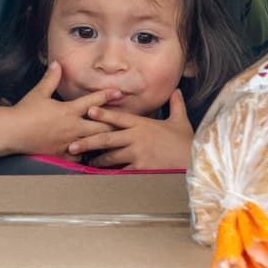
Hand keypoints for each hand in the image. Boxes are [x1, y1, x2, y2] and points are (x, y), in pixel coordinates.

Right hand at [2, 62, 117, 156]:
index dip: (108, 95)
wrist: (12, 132)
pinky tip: (92, 154)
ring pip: (94, 142)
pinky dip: (86, 155)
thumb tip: (57, 63)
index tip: (120, 92)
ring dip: (105, 139)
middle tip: (125, 121)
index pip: (93, 101)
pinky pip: (80, 156)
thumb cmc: (24, 112)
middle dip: (114, 123)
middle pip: (102, 125)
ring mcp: (68, 142)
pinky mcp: (61, 154)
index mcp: (69, 110)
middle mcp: (72, 127)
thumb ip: (51, 78)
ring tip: (117, 139)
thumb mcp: (38, 92)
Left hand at [67, 89, 194, 169]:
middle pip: (106, 138)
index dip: (102, 113)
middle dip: (87, 142)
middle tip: (72, 145)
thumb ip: (176, 105)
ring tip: (87, 163)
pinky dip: (111, 174)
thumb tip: (176, 91)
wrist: (196, 160)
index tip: (88, 110)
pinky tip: (102, 177)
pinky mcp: (141, 168)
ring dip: (97, 161)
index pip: (119, 117)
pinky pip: (121, 171)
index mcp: (143, 124)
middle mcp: (137, 137)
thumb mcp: (181, 121)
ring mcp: (138, 153)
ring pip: (110, 157)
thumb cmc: (186, 142)